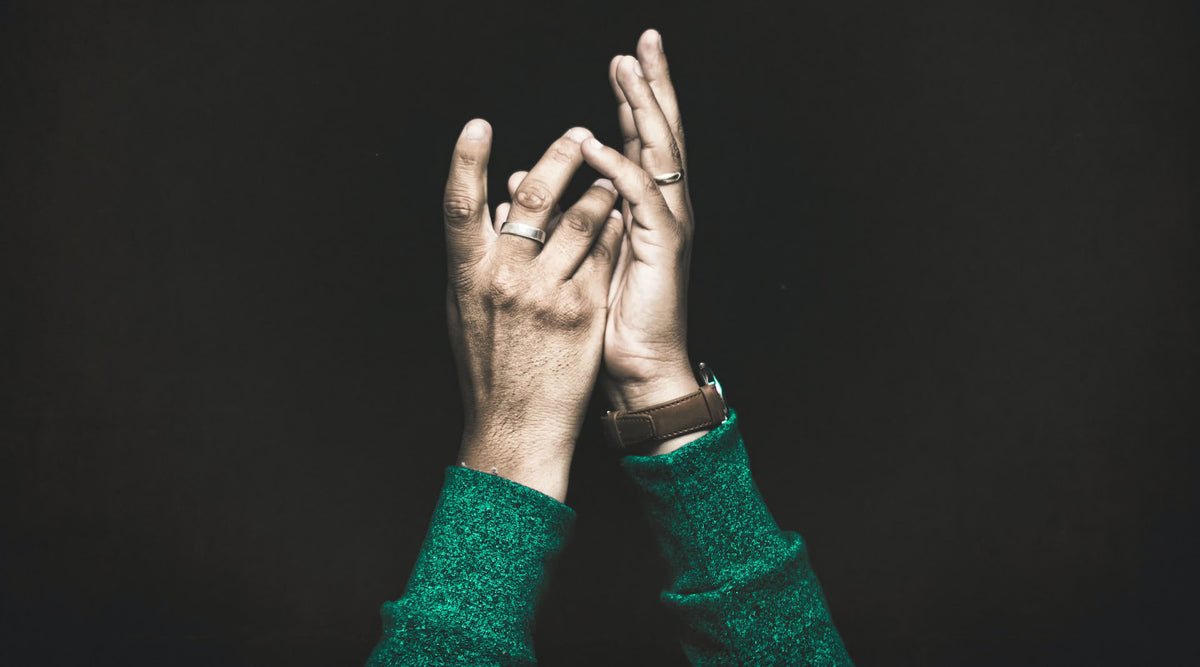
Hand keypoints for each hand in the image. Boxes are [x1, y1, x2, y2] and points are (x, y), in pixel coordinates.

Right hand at [444, 121, 623, 499]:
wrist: (516, 424)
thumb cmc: (487, 364)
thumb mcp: (467, 310)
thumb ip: (480, 258)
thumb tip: (498, 206)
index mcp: (467, 275)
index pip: (460, 205)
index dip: (466, 161)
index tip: (478, 125)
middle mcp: (505, 279)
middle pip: (534, 200)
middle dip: (559, 157)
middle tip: (579, 134)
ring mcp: (547, 294)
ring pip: (582, 221)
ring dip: (600, 190)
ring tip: (612, 176)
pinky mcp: (583, 311)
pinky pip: (605, 256)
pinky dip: (616, 231)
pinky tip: (625, 218)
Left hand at [583, 30, 705, 452]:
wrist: (638, 369)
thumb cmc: (607, 320)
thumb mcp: (574, 255)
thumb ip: (554, 212)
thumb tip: (518, 179)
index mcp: (644, 208)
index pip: (639, 139)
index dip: (633, 98)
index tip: (622, 59)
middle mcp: (663, 209)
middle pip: (661, 132)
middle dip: (652, 85)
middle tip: (644, 41)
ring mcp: (668, 225)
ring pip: (660, 153)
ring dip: (642, 108)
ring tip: (626, 70)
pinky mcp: (663, 247)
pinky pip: (643, 197)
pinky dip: (620, 168)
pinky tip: (598, 144)